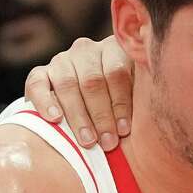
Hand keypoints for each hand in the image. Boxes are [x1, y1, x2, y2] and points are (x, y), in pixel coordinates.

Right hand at [24, 35, 133, 149]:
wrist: (85, 98)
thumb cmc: (118, 102)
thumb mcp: (134, 93)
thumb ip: (141, 97)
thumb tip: (154, 116)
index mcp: (114, 49)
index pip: (116, 72)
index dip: (120, 103)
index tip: (124, 130)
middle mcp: (86, 49)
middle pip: (92, 81)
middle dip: (101, 115)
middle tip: (108, 143)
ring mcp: (62, 60)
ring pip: (67, 84)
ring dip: (78, 116)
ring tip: (88, 141)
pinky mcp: (40, 72)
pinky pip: (37, 84)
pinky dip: (45, 102)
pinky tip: (54, 119)